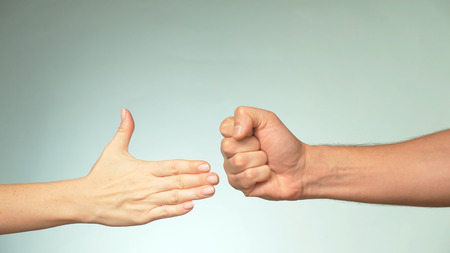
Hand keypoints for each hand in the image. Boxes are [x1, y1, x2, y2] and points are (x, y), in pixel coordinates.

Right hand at [82, 109, 218, 225]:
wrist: (85, 200)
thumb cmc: (100, 176)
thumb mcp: (113, 150)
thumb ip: (125, 130)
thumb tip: (126, 111)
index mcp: (143, 169)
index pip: (172, 166)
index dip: (190, 165)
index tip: (205, 164)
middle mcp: (146, 185)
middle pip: (177, 181)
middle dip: (199, 180)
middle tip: (216, 178)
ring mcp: (145, 201)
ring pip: (174, 197)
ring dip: (194, 194)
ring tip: (210, 190)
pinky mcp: (142, 216)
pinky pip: (163, 212)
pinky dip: (177, 210)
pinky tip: (191, 206)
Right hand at [220, 106, 305, 199]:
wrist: (299, 167)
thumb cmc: (284, 145)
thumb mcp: (268, 119)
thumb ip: (246, 115)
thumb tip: (235, 132)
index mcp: (235, 134)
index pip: (224, 128)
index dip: (243, 130)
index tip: (255, 133)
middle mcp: (231, 152)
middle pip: (228, 146)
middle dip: (253, 147)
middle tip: (263, 149)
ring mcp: (233, 169)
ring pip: (238, 162)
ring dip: (259, 161)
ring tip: (265, 161)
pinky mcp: (239, 184)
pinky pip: (245, 177)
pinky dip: (261, 174)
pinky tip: (265, 174)